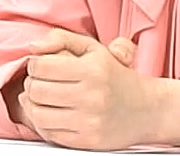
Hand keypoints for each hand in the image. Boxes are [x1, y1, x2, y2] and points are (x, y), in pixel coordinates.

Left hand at [17, 29, 179, 150]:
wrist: (148, 110)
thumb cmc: (116, 76)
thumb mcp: (94, 48)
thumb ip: (61, 39)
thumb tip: (33, 46)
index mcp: (92, 70)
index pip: (41, 67)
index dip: (33, 65)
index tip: (38, 66)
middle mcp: (91, 96)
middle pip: (37, 91)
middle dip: (30, 84)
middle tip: (37, 82)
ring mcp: (90, 121)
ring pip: (39, 114)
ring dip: (31, 105)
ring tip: (38, 99)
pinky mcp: (89, 141)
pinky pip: (50, 134)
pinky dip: (42, 124)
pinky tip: (49, 114)